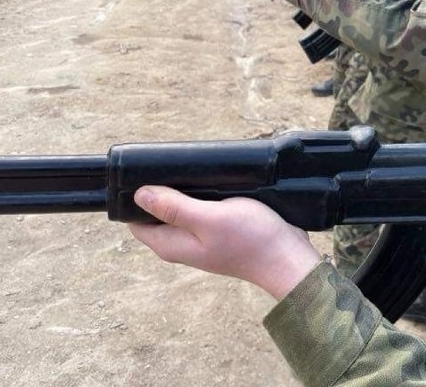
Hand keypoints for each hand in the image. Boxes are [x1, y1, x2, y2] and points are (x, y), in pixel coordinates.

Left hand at [128, 186, 320, 299]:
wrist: (288, 257)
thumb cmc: (252, 239)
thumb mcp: (210, 218)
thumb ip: (175, 208)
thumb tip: (139, 195)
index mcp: (171, 244)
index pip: (137, 220)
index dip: (137, 196)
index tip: (149, 174)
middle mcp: (182, 244)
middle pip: (157, 213)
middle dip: (161, 191)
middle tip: (176, 168)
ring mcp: (201, 240)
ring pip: (180, 211)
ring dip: (184, 192)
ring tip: (196, 174)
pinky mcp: (219, 234)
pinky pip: (200, 212)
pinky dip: (203, 197)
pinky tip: (213, 184)